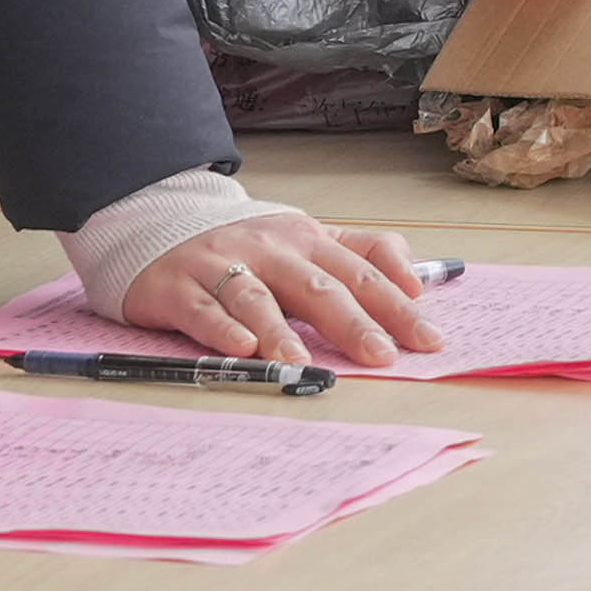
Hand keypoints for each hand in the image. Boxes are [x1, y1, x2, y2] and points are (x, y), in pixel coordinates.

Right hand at [116, 211, 438, 367]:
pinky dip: (222, 329)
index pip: (363, 271)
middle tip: (382, 356)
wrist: (161, 226)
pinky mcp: (177, 287)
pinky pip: (202, 310)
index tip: (429, 338)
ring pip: (257, 298)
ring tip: (302, 364)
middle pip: (319, 286)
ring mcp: (222, 264)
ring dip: (280, 332)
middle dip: (354, 322)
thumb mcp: (307, 243)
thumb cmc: (248, 247)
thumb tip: (417, 279)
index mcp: (309, 240)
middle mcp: (270, 249)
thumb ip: (362, 254)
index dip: (398, 304)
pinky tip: (241, 350)